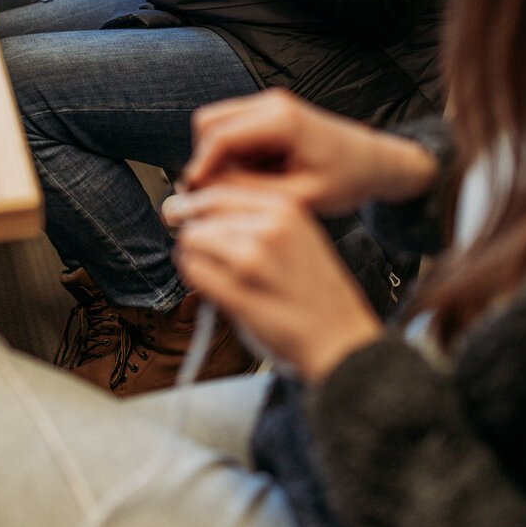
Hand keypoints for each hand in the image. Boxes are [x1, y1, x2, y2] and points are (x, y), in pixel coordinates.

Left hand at [167, 184, 382, 380]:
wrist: (338, 338)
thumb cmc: (316, 292)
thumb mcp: (299, 236)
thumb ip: (256, 217)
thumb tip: (199, 206)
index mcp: (286, 208)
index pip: (220, 188)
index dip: (196, 203)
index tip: (186, 213)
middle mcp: (270, 227)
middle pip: (200, 213)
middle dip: (196, 232)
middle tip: (204, 251)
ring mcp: (253, 259)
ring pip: (192, 240)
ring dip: (196, 256)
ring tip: (219, 274)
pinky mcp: (238, 292)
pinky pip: (194, 271)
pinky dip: (196, 279)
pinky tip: (217, 289)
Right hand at [177, 89, 439, 213]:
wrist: (374, 163)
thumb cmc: (346, 180)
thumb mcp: (299, 197)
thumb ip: (250, 192)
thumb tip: (205, 190)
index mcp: (281, 120)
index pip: (218, 136)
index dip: (199, 169)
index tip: (194, 199)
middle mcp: (271, 103)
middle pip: (207, 123)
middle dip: (205, 160)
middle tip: (216, 195)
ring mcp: (269, 104)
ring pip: (215, 127)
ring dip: (219, 159)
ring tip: (244, 190)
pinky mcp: (268, 113)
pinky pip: (232, 131)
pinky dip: (233, 156)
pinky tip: (256, 179)